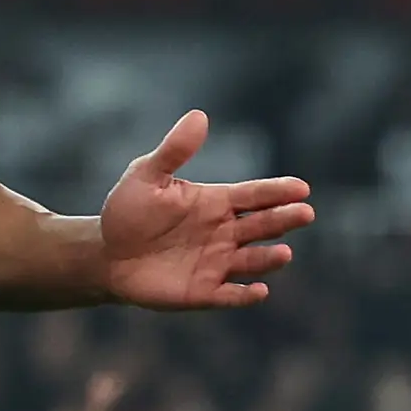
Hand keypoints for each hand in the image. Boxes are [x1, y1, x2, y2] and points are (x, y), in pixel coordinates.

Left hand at [98, 112, 310, 310]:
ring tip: (284, 253)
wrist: (106, 253)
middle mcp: (225, 232)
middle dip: (284, 219)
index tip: (301, 188)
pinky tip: (259, 291)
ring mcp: (217, 262)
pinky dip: (245, 295)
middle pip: (263, 225)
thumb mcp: (146, 176)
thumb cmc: (129, 211)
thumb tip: (199, 116)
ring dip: (269, 258)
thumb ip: (174, 151)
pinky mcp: (203, 291)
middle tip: (305, 213)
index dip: (278, 191)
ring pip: (253, 260)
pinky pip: (230, 295)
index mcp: (217, 202)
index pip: (255, 195)